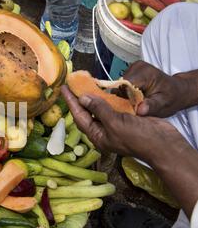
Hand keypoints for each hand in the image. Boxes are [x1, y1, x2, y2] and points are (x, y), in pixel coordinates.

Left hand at [61, 85, 190, 164]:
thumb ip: (99, 109)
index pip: (79, 117)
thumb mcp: (115, 123)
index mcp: (98, 136)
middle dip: (79, 99)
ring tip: (85, 83)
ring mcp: (116, 125)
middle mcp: (104, 131)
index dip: (71, 102)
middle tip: (72, 84)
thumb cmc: (137, 137)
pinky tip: (105, 89)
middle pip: (87, 113)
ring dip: (94, 97)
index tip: (63, 89)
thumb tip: (82, 99)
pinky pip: (113, 107)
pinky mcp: (127, 119)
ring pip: (100, 109)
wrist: (164, 143)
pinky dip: (109, 98)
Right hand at [124, 61, 197, 117]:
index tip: (127, 108)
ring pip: (118, 86)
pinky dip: (124, 94)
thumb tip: (140, 110)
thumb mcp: (163, 104)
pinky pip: (120, 86)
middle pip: (119, 85)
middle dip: (122, 98)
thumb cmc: (171, 97)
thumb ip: (151, 106)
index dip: (122, 98)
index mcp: (145, 72)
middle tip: (132, 107)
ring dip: (123, 97)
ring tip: (134, 103)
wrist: (176, 91)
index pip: (124, 85)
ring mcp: (132, 68)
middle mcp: (137, 67)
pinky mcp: (129, 72)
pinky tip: (133, 98)